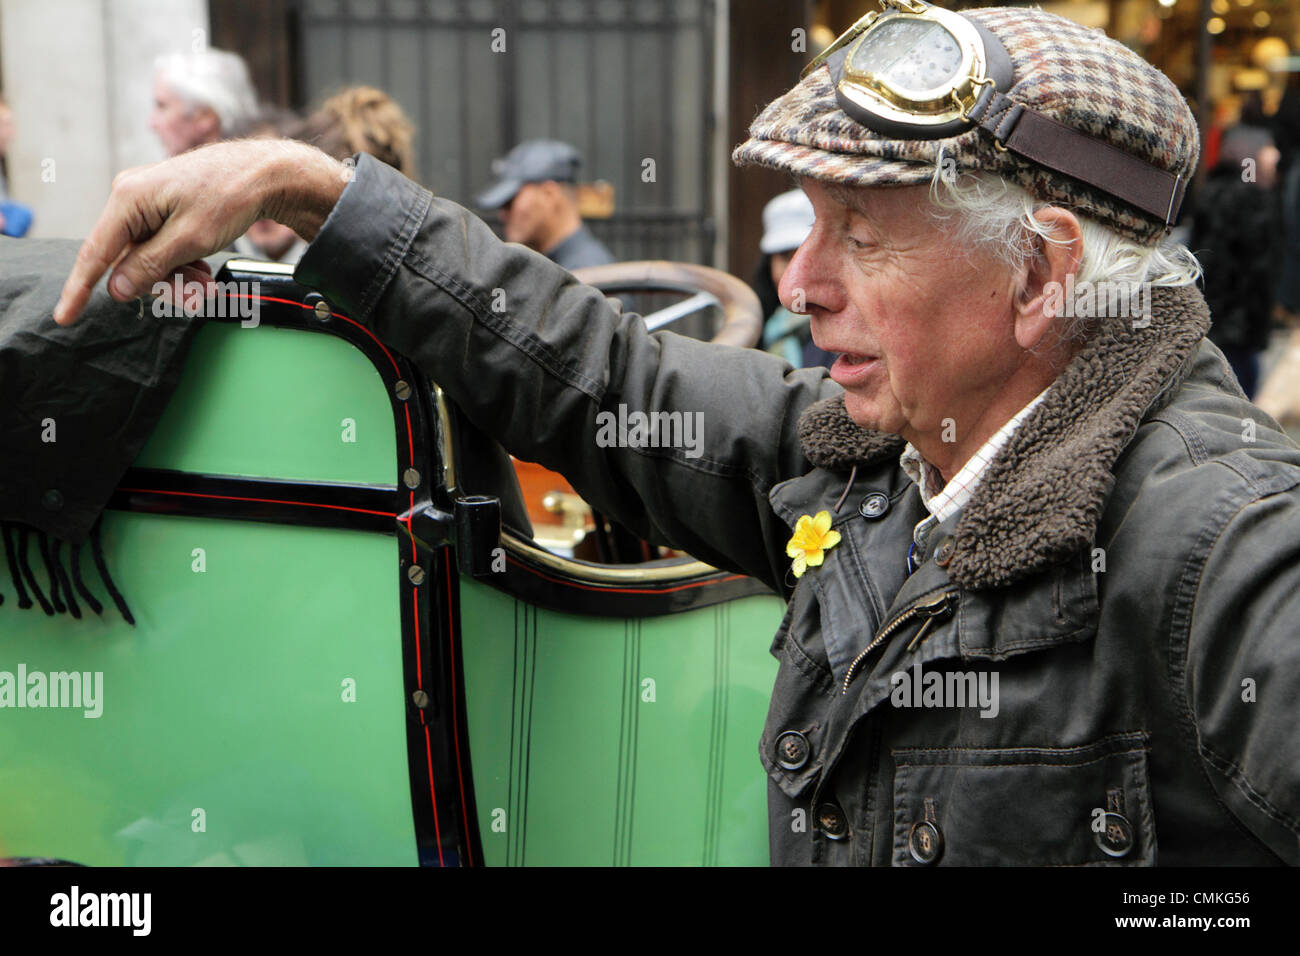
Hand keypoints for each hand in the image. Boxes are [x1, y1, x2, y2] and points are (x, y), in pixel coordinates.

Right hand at [54, 139, 346, 325]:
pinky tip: (203, 268)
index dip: (79, 288)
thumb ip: (150, 266)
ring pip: (148, 258)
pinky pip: (161, 247)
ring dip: (177, 276)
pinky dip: (181, 263)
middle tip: (197, 295)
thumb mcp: (189, 240)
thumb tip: (116, 288)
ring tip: (207, 283)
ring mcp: (147, 202)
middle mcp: (130, 197)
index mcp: (128, 199)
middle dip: (161, 283)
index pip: (95, 253)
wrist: (263, 174)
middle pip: (128, 260)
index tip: (64, 316)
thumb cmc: (229, 197)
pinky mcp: (164, 208)